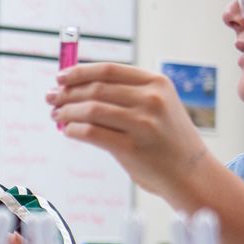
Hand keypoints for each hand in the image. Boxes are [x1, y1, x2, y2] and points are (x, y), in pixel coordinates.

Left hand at [48, 62, 213, 204]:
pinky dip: (74, 130)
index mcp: (157, 83)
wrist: (192, 173)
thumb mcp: (158, 107)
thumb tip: (75, 91)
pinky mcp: (132, 147)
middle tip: (51, 98)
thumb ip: (125, 96)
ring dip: (67, 112)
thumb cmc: (168, 140)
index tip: (60, 77)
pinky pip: (91, 133)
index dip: (80, 71)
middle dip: (68, 93)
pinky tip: (68, 131)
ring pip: (91, 110)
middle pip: (96, 89)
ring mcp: (143, 123)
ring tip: (56, 115)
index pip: (109, 70)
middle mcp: (151, 99)